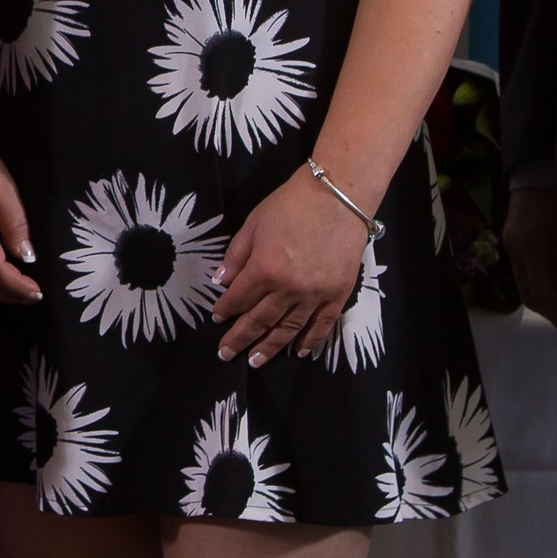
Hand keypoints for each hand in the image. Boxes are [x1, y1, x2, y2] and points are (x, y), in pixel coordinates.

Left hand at [212, 169, 368, 366]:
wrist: (339, 196)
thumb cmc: (291, 204)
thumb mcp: (254, 224)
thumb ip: (236, 256)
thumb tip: (220, 282)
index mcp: (264, 269)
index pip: (238, 299)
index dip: (225, 310)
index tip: (216, 318)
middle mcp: (288, 288)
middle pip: (260, 321)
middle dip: (240, 339)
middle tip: (226, 354)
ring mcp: (315, 295)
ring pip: (288, 329)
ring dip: (270, 347)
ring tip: (256, 361)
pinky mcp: (337, 294)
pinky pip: (322, 325)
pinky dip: (310, 340)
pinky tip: (298, 351)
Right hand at [503, 185, 556, 340]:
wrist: (539, 162)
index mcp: (538, 249)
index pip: (547, 298)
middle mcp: (519, 252)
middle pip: (532, 299)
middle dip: (556, 317)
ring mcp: (512, 245)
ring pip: (524, 288)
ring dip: (546, 303)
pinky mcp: (511, 239)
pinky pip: (523, 273)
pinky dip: (540, 285)